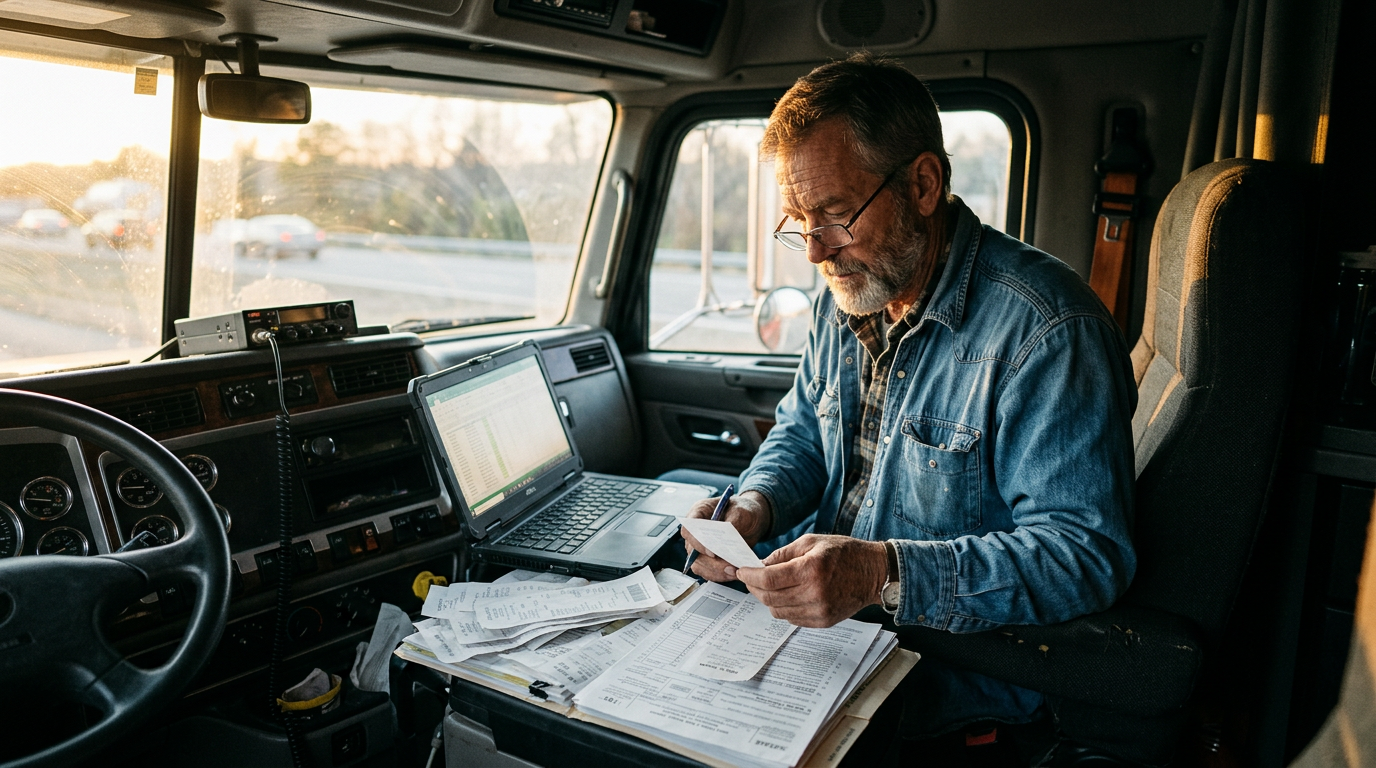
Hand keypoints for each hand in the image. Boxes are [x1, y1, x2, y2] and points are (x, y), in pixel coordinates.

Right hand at [681, 490, 771, 582]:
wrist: (752, 520)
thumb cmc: (744, 511)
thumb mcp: (743, 511)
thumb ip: (734, 521)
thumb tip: (728, 537)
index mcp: (699, 513)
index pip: (688, 530)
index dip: (697, 543)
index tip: (713, 552)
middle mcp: (696, 531)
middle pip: (692, 552)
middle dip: (710, 563)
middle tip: (729, 567)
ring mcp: (700, 546)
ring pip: (699, 565)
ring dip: (715, 572)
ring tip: (734, 572)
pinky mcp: (709, 559)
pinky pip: (708, 572)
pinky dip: (720, 575)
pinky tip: (734, 573)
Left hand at [735, 534, 886, 627]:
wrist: (873, 573)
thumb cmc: (844, 553)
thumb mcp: (812, 542)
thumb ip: (783, 554)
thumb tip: (760, 565)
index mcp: (810, 570)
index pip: (768, 579)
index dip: (750, 576)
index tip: (741, 571)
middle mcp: (814, 593)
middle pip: (769, 597)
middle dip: (754, 587)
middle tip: (749, 579)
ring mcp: (819, 611)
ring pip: (778, 611)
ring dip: (768, 599)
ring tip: (768, 587)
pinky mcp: (823, 622)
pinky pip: (792, 619)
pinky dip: (783, 608)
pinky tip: (787, 596)